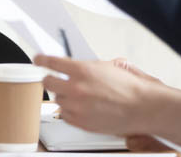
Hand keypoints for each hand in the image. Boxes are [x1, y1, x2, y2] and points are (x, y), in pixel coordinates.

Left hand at [36, 55, 164, 137]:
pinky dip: (70, 111)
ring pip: (58, 99)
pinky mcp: (81, 122)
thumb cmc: (129, 87)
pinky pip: (65, 115)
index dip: (41, 60)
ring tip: (79, 96)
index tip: (37, 59)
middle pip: (48, 82)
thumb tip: (75, 67)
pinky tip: (81, 107)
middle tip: (55, 79)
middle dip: (51, 80)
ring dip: (64, 96)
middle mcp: (76, 88)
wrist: (142, 107)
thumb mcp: (107, 66)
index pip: (52, 62)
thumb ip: (87, 66)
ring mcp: (77, 106)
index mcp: (82, 70)